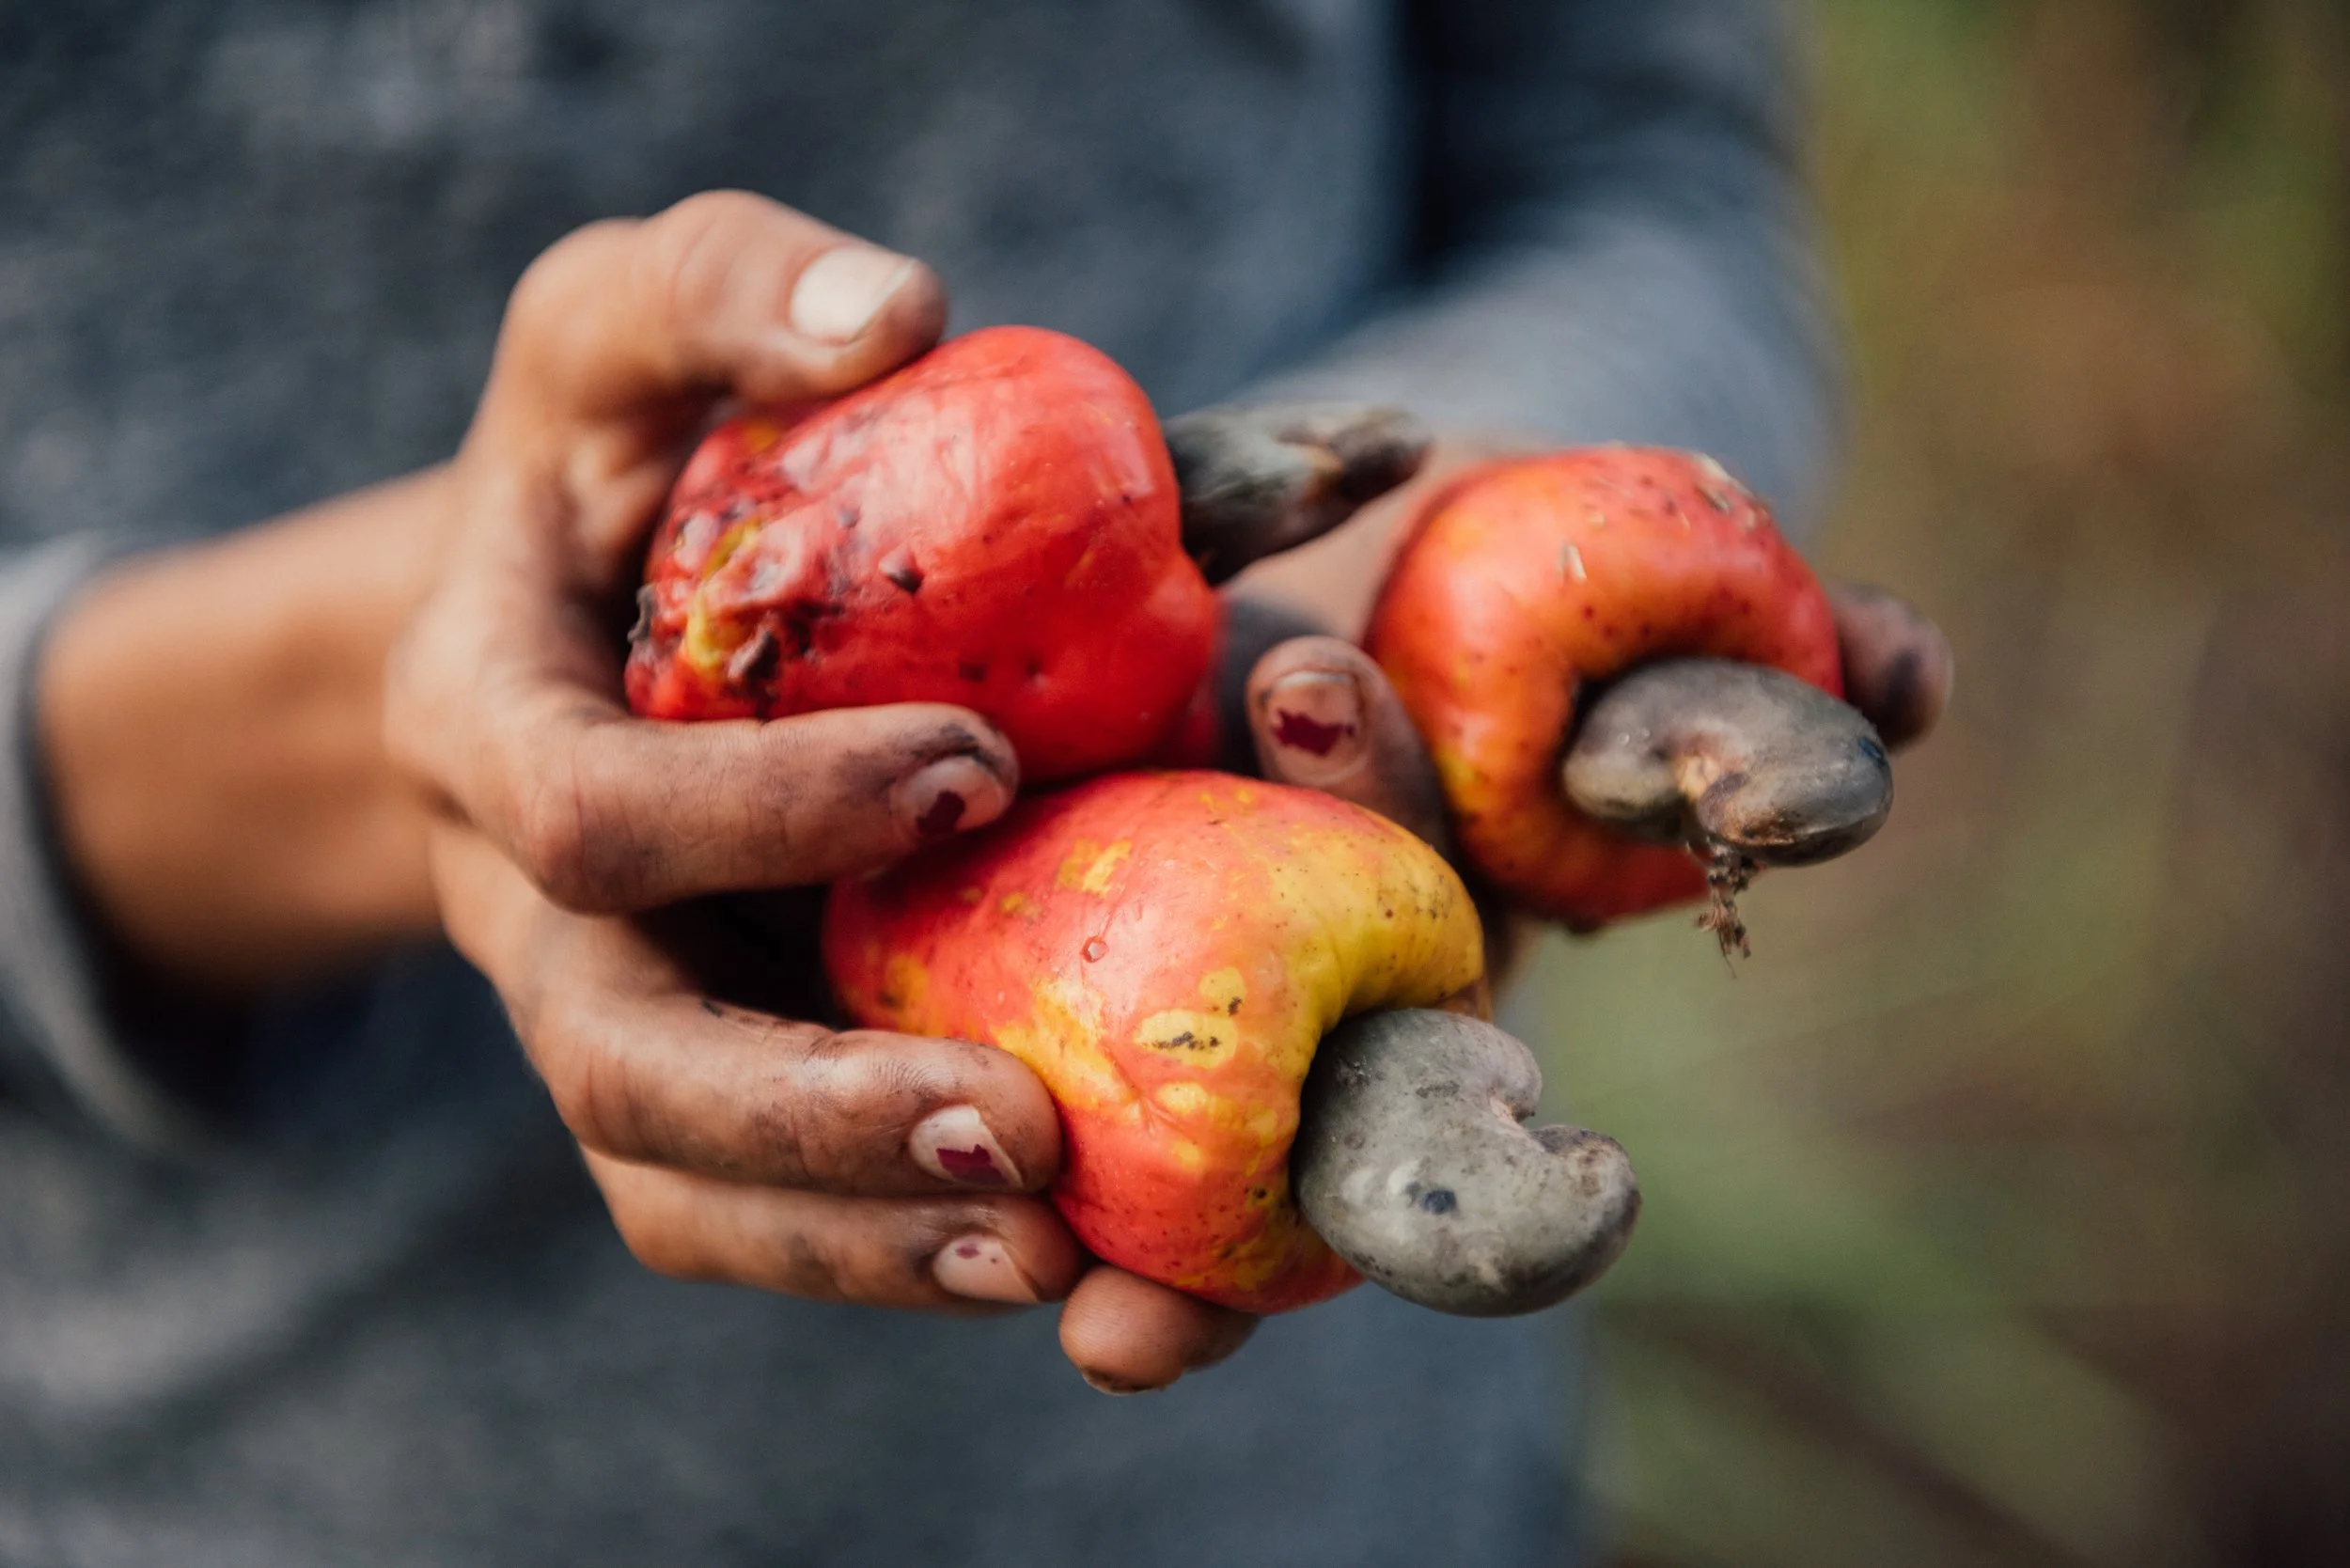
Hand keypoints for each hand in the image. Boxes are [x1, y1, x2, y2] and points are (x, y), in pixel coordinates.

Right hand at [381, 197, 1461, 1394]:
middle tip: (1031, 1129)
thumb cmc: (607, 456)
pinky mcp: (696, 1079)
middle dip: (817, 1117)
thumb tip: (901, 310)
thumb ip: (729, 285)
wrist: (551, 610)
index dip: (765, 817)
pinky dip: (889, 1254)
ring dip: (866, 1239)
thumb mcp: (624, 320)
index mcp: (486, 726)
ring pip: (687, 1188)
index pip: (587, 816)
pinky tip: (1054, 1262)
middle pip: (627, 1071)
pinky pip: (762, 1217)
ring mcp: (607, 1013)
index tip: (975, 769)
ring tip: (1060, 1260)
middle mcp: (529, 912)